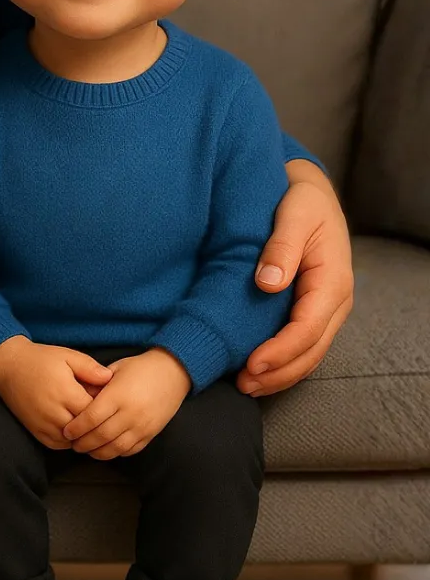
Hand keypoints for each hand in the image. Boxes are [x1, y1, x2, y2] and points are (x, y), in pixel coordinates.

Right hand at [0, 337, 112, 448]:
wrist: (8, 366)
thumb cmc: (40, 359)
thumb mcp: (68, 356)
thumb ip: (90, 368)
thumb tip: (109, 379)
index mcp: (66, 392)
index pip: (95, 412)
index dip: (104, 409)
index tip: (107, 401)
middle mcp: (54, 412)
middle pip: (85, 429)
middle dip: (94, 424)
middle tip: (101, 414)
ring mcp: (43, 424)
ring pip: (73, 441)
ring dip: (82, 435)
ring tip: (88, 423)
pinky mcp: (35, 431)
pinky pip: (58, 445)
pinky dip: (68, 441)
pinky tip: (73, 429)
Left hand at [62, 349, 190, 457]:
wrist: (173, 372)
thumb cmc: (140, 368)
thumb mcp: (115, 368)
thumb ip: (97, 383)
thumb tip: (77, 397)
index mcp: (118, 394)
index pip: (92, 417)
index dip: (77, 427)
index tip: (67, 431)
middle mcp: (131, 413)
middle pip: (101, 436)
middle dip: (83, 443)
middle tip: (73, 444)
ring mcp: (143, 426)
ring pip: (116, 448)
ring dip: (98, 452)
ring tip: (87, 450)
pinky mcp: (151, 433)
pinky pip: (131, 450)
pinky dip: (116, 453)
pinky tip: (107, 449)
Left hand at [241, 164, 353, 396]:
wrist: (311, 193)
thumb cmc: (302, 201)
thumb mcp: (294, 214)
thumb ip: (282, 247)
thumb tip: (268, 283)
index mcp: (333, 281)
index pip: (307, 329)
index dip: (280, 351)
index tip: (252, 363)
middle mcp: (335, 302)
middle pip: (311, 351)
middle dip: (279, 373)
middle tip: (244, 385)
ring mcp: (326, 308)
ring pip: (309, 354)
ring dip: (281, 375)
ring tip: (247, 386)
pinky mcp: (313, 309)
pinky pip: (303, 344)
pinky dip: (284, 363)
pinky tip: (259, 371)